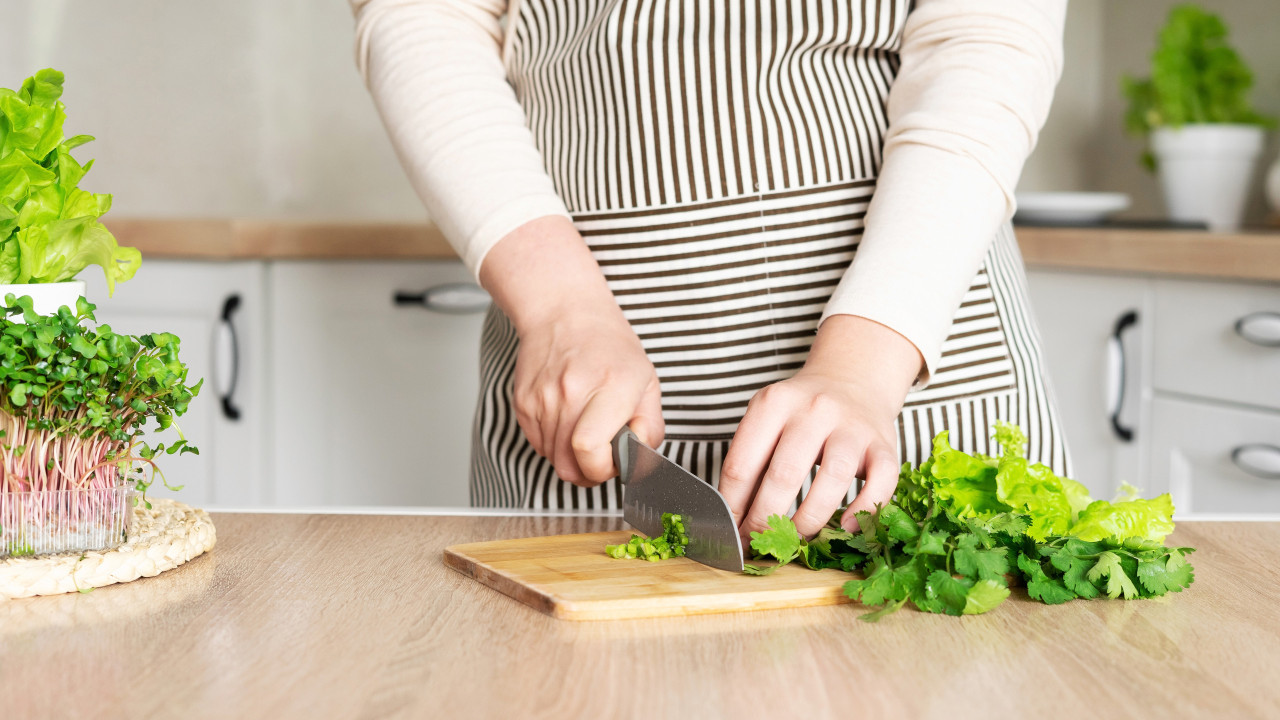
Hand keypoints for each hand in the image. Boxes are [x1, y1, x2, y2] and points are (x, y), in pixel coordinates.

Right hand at [479, 216, 663, 484]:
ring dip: (572, 457)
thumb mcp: (647, 382)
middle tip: (603, 454)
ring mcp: (542, 399)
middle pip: (569, 467)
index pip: (590, 450)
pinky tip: (568, 419)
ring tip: (586, 428)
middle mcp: (571, 393)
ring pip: (553, 460)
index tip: (615, 460)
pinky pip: (539, 445)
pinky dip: (555, 443)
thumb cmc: (609, 345)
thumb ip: (650, 427)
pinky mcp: (522, 403)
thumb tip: (637, 460)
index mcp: (610, 387)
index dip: (603, 468)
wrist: (564, 312)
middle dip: (590, 472)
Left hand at [718, 315, 922, 544]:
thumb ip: (751, 463)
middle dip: (765, 518)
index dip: (732, 507)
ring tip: (796, 539)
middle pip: (784, 474)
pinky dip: (864, 510)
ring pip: (832, 478)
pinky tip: (846, 527)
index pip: (742, 465)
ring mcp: (852, 426)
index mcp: (774, 403)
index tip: (730, 532)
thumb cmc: (800, 413)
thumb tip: (735, 520)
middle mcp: (814, 409)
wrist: (851, 380)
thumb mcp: (767, 421)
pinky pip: (881, 481)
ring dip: (809, 519)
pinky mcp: (884, 444)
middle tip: (759, 543)